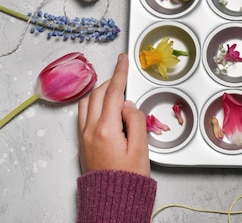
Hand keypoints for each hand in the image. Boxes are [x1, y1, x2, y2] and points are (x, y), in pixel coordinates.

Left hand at [78, 53, 149, 175]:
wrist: (113, 198)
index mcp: (107, 129)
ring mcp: (84, 136)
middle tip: (123, 76)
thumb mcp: (141, 147)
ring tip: (114, 90)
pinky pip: (84, 115)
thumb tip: (129, 105)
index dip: (120, 73)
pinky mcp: (83, 143)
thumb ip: (136, 120)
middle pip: (98, 94)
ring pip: (87, 103)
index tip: (123, 60)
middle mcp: (91, 130)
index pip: (114, 93)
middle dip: (111, 81)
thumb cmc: (129, 177)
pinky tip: (104, 107)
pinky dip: (94, 103)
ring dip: (100, 92)